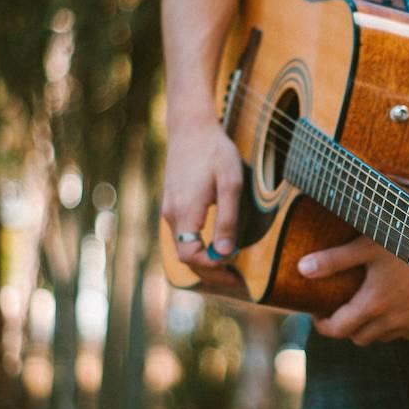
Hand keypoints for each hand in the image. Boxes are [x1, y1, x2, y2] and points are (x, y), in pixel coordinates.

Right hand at [161, 105, 241, 271]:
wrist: (191, 127)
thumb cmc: (215, 152)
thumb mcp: (230, 183)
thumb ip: (227, 219)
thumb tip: (226, 254)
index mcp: (184, 213)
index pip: (190, 257)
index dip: (213, 270)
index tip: (236, 273)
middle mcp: (172, 215)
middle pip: (186, 258)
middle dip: (211, 273)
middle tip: (238, 281)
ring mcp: (170, 210)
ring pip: (184, 248)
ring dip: (206, 262)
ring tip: (231, 268)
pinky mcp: (173, 204)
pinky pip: (184, 236)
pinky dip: (199, 248)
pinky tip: (217, 248)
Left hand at [297, 236, 408, 345]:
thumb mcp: (368, 246)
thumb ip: (334, 260)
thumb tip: (302, 269)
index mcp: (373, 305)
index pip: (338, 329)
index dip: (323, 325)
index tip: (318, 314)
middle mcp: (392, 322)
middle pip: (359, 338)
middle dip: (347, 327)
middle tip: (343, 308)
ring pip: (383, 338)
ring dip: (372, 327)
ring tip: (370, 305)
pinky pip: (407, 333)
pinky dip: (396, 325)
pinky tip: (398, 305)